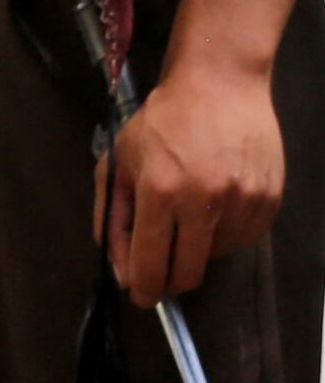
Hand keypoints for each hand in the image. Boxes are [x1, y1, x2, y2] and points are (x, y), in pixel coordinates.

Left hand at [106, 50, 285, 304]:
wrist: (219, 86)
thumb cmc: (161, 122)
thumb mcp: (119, 162)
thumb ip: (112, 218)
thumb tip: (120, 269)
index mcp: (161, 189)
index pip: (152, 261)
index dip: (144, 288)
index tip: (141, 296)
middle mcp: (205, 199)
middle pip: (189, 271)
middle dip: (171, 279)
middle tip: (161, 270)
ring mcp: (242, 200)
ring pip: (217, 257)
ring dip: (199, 249)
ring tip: (189, 214)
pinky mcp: (269, 199)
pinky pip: (243, 239)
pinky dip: (225, 235)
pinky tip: (214, 206)